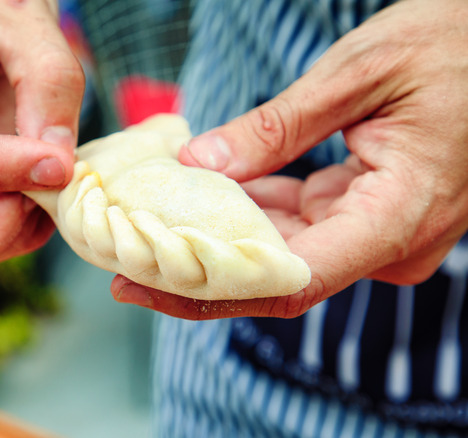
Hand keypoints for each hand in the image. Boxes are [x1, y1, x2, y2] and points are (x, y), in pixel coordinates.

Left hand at [112, 0, 467, 318]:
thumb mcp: (357, 76)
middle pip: (278, 276)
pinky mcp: (367, 213)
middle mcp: (390, 241)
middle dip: (199, 270)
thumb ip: (277, 128)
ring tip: (145, 231)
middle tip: (123, 260)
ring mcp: (380, 231)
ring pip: (283, 252)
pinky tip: (197, 199)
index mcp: (396, 215)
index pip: (291, 280)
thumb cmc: (449, 46)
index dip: (211, 290)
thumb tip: (200, 166)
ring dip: (218, 241)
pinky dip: (249, 214)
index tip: (144, 284)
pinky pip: (299, 224)